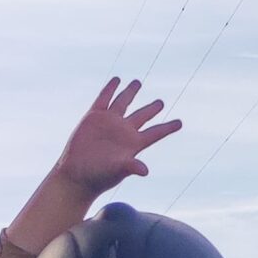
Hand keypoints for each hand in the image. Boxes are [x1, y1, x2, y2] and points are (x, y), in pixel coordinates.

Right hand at [56, 78, 182, 195]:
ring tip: (137, 82)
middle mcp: (124, 131)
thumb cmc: (98, 177)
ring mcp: (109, 122)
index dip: (168, 127)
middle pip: (142, 115)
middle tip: (161, 102)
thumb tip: (145, 171)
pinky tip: (116, 80)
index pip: (155, 132)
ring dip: (130, 92)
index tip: (180, 123)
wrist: (77, 175)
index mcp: (133, 143)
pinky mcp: (94, 117)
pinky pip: (104, 99)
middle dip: (152, 108)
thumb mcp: (116, 171)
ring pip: (124, 102)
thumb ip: (130, 167)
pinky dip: (110, 89)